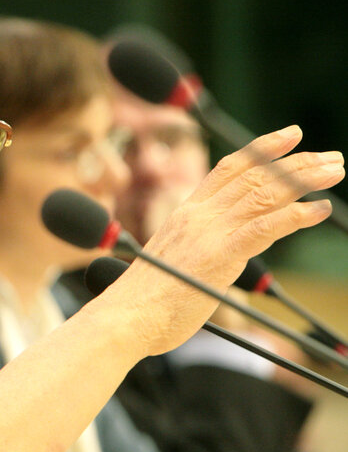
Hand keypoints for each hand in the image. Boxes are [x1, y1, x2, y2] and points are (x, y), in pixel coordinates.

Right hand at [125, 125, 343, 354]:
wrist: (125, 315)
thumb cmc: (144, 299)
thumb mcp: (169, 260)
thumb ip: (192, 248)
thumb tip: (206, 258)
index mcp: (186, 213)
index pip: (228, 169)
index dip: (262, 149)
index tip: (290, 136)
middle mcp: (198, 215)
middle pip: (253, 175)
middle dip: (295, 162)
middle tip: (330, 158)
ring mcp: (210, 232)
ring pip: (265, 193)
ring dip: (305, 180)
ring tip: (335, 171)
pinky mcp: (221, 255)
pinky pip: (267, 227)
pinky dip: (297, 215)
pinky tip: (320, 210)